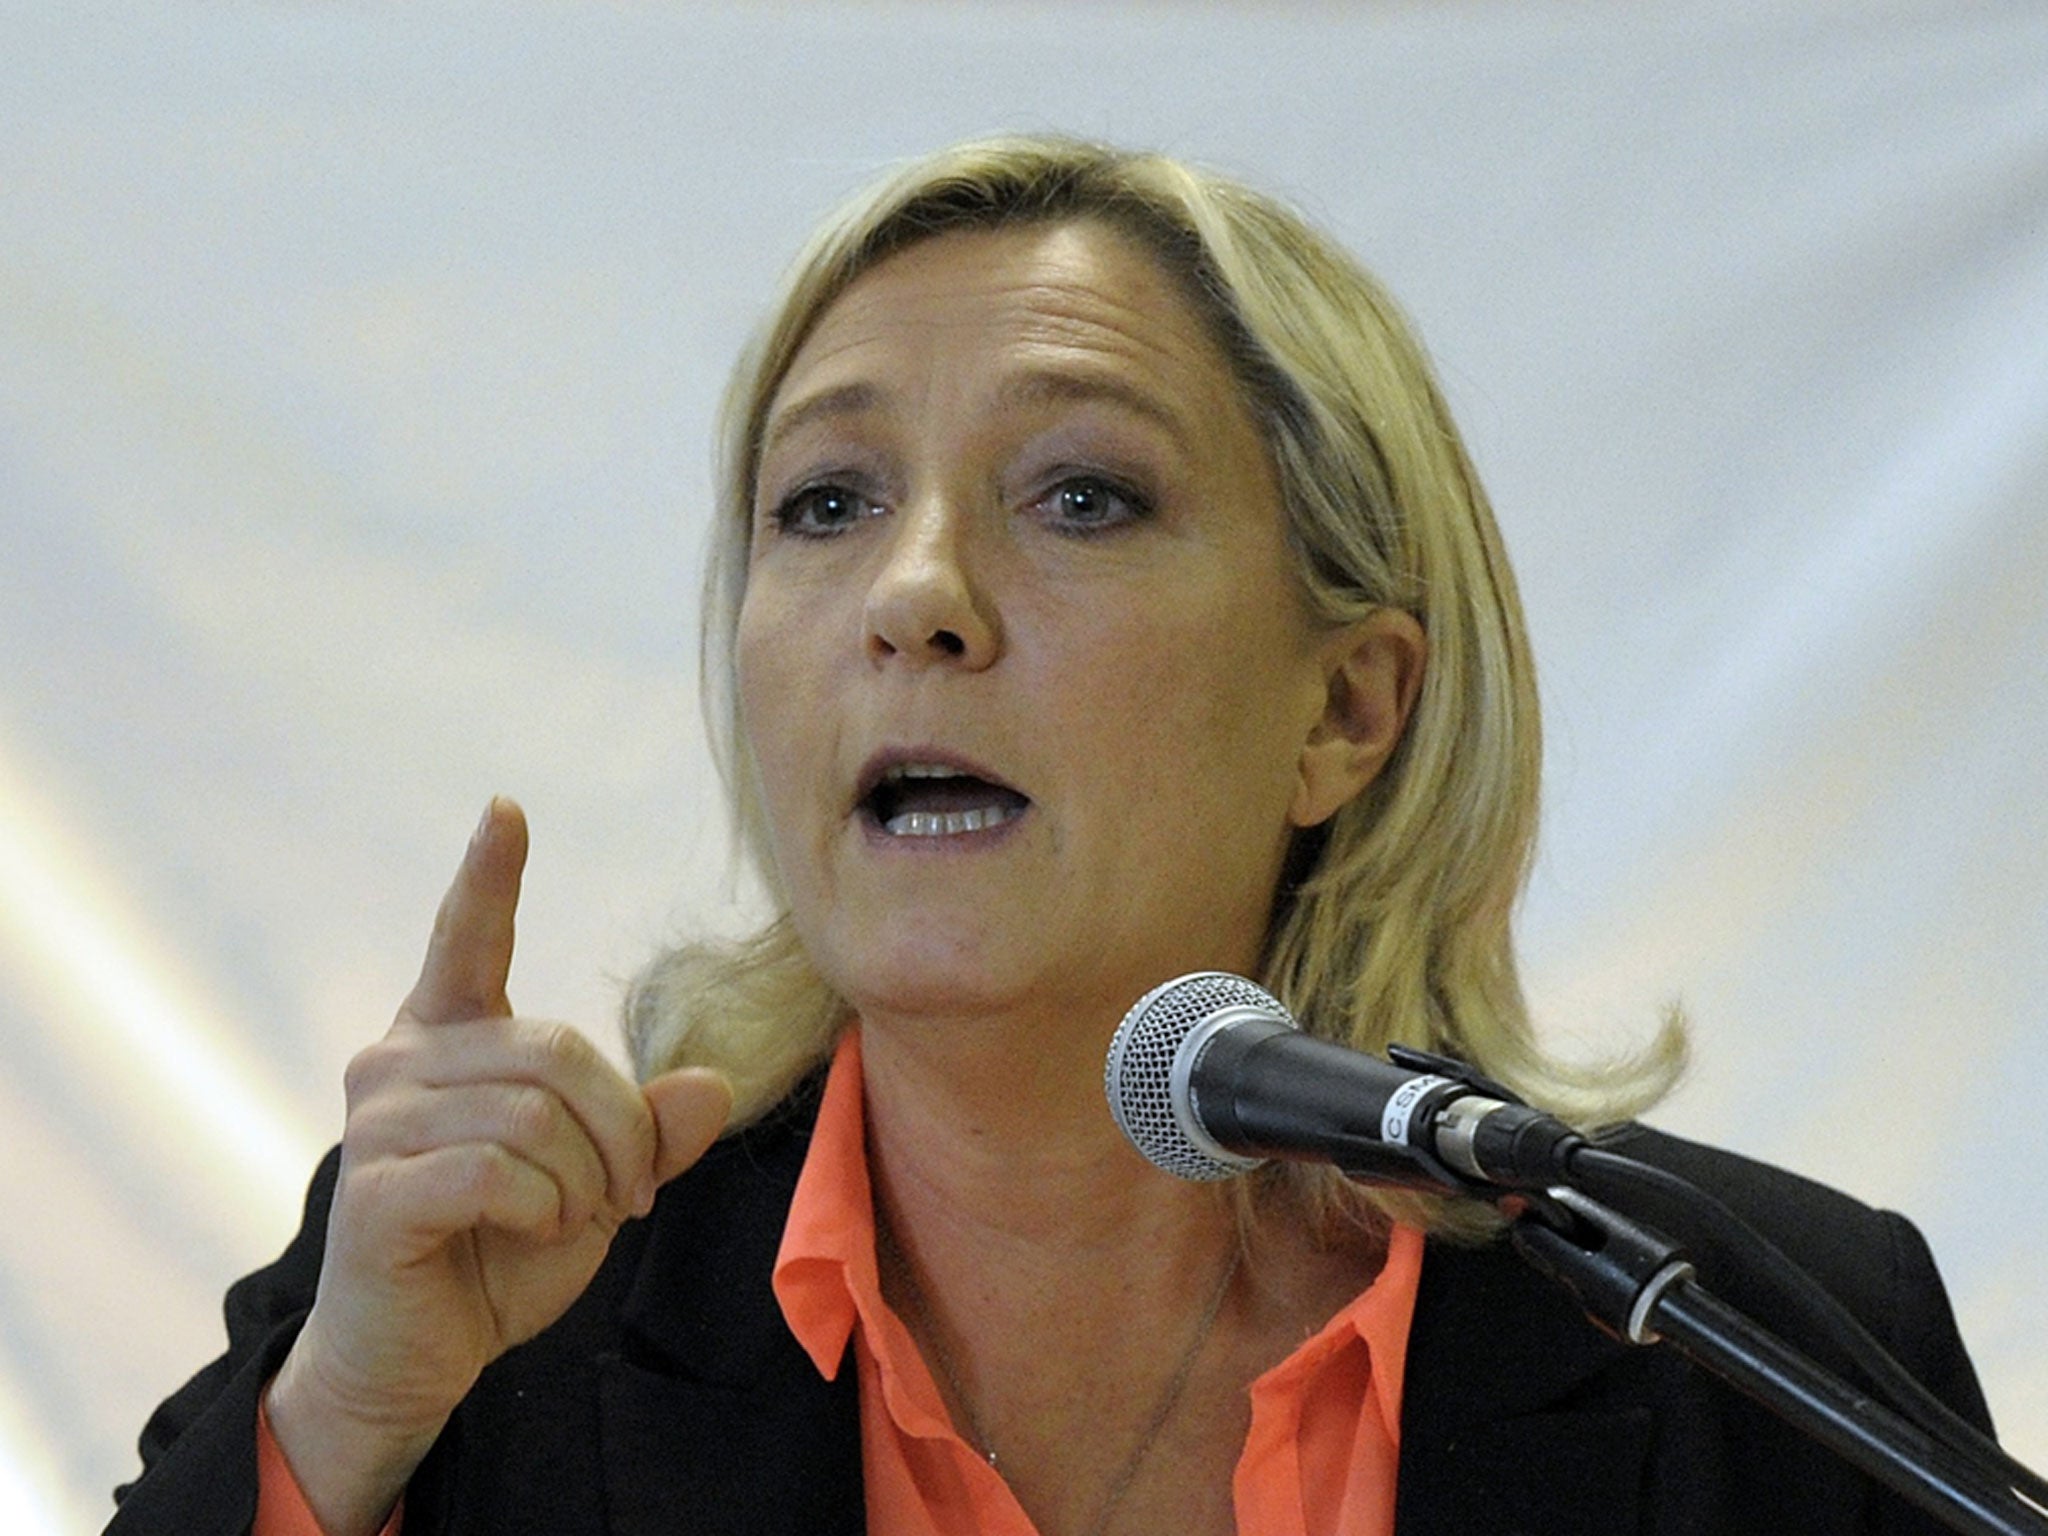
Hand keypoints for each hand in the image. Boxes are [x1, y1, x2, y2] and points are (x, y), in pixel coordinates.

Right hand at [267, 798, 730, 1535]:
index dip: (488, 874)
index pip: (465, 939)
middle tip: (627, 1192)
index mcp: (448, 1038)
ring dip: (587, 1178)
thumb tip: (715, 1083)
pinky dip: (545, 1211)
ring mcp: (377, 1122)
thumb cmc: (500, 1253)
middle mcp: (399, 1060)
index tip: (506, 808)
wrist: (416, 1357)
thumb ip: (649, 1132)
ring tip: (576, 1217)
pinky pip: (498, 1173)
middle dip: (621, 1129)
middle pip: (558, 1050)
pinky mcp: (372, 1189)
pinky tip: (533, 1231)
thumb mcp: (596, 1185)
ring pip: (536, 1115)